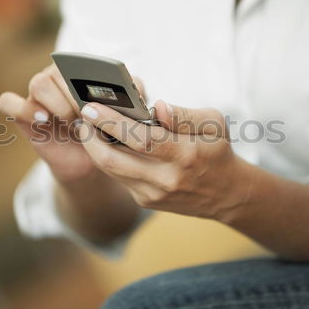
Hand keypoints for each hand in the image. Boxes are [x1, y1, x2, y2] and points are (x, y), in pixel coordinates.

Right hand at [0, 64, 145, 184]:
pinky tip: (44, 120)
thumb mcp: (127, 114)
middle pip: (58, 72)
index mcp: (81, 71)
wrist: (92, 160)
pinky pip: (8, 102)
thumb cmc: (109, 132)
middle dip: (76, 97)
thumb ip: (135, 95)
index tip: (101, 101)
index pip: (80, 61)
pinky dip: (24, 108)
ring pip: (38, 82)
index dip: (90, 80)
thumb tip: (135, 86)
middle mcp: (57, 77)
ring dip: (58, 104)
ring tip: (72, 122)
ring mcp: (38, 94)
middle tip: (88, 118)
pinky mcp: (22, 113)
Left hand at [79, 100, 252, 219]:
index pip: (140, 138)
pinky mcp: (145, 201)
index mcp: (184, 155)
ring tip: (91, 126)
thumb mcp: (214, 124)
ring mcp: (152, 194)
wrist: (225, 194)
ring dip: (94, 147)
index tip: (91, 108)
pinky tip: (109, 142)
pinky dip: (109, 158)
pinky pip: (118, 176)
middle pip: (112, 160)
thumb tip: (156, 107)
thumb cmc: (217, 152)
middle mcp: (165, 179)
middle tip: (83, 116)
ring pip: (109, 169)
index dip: (111, 122)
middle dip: (90, 137)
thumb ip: (184, 114)